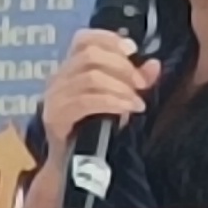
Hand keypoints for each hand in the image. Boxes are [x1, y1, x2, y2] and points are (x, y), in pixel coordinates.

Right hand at [36, 28, 151, 173]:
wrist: (72, 167)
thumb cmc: (94, 132)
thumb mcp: (119, 102)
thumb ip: (135, 82)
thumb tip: (154, 64)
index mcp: (70, 70)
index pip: (83, 39)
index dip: (109, 39)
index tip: (133, 50)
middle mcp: (58, 79)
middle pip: (90, 54)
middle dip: (122, 67)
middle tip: (142, 85)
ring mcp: (54, 97)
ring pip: (90, 76)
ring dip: (120, 87)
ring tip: (136, 102)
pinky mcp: (55, 117)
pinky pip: (86, 100)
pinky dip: (111, 102)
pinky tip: (127, 110)